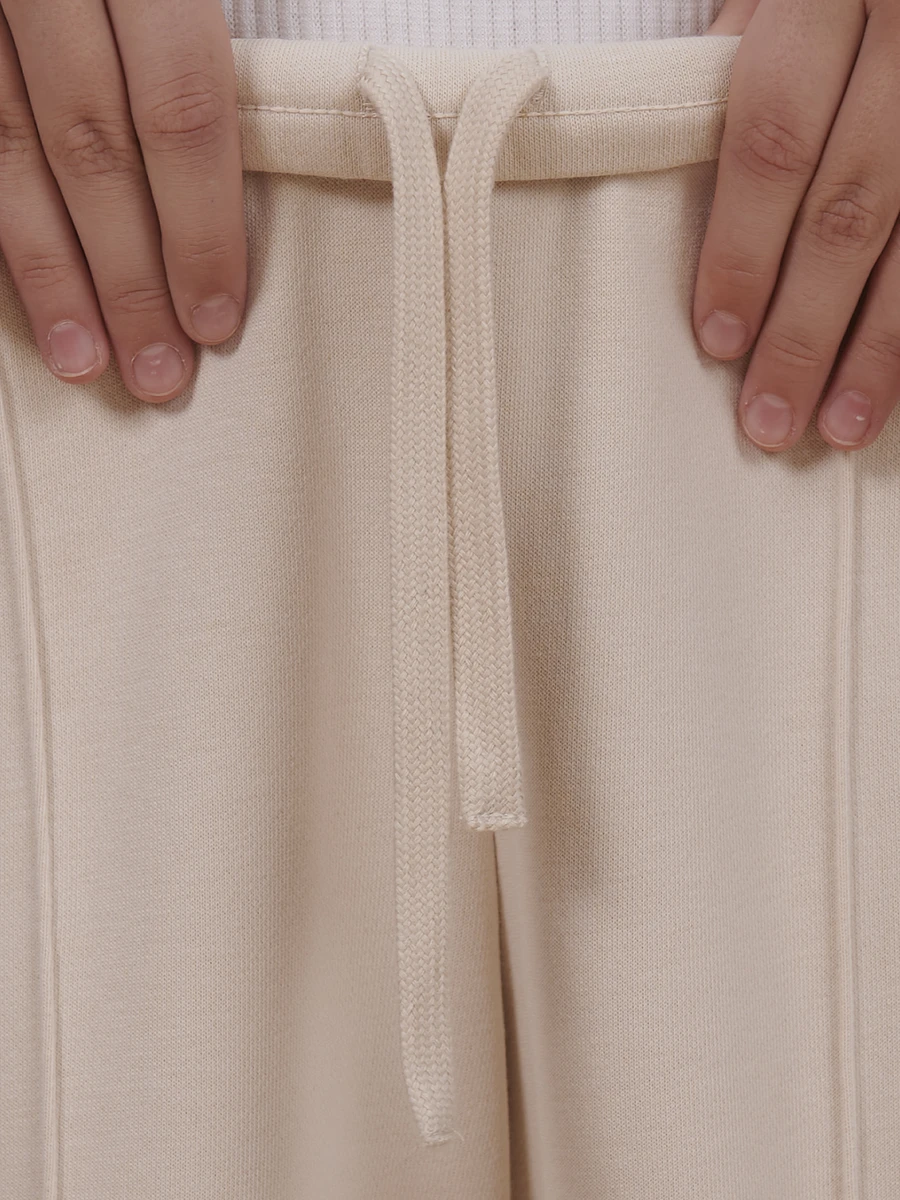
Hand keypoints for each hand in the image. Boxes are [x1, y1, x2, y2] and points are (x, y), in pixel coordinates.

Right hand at [0, 0, 244, 403]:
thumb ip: (197, 32)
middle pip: (91, 146)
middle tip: (158, 373)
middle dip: (127, 275)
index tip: (216, 317)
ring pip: (4, 146)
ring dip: (46, 270)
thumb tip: (237, 161)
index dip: (201, 225)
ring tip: (84, 362)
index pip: (180, 108)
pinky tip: (19, 289)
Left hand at [696, 0, 899, 451]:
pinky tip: (897, 379)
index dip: (744, 252)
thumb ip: (737, 73)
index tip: (718, 340)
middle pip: (849, 211)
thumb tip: (677, 192)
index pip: (776, 143)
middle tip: (769, 419)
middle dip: (805, 329)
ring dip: (879, 348)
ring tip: (840, 427)